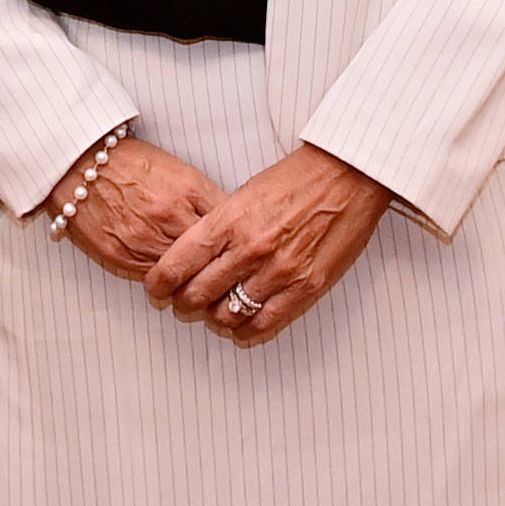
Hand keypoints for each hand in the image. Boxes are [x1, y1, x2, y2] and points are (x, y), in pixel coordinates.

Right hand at [48, 135, 221, 283]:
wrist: (80, 165)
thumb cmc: (127, 163)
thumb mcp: (178, 170)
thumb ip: (204, 196)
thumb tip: (228, 220)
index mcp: (189, 190)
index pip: (227, 224)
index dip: (238, 238)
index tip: (244, 245)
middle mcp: (170, 217)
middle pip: (210, 255)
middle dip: (221, 265)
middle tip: (231, 274)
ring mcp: (146, 240)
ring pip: (183, 274)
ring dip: (195, 278)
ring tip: (204, 281)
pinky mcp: (123, 256)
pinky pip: (154, 276)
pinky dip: (166, 278)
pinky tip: (173, 276)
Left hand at [146, 143, 394, 346]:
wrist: (347, 175)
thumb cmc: (299, 178)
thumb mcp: (245, 193)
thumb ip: (219, 226)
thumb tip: (194, 255)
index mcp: (229, 220)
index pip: (177, 264)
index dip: (159, 284)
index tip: (157, 288)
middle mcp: (250, 248)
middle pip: (196, 295)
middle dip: (184, 304)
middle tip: (185, 302)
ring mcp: (278, 270)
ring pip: (227, 314)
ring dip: (216, 318)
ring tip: (216, 311)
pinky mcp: (305, 286)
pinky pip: (264, 323)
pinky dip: (247, 330)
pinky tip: (243, 325)